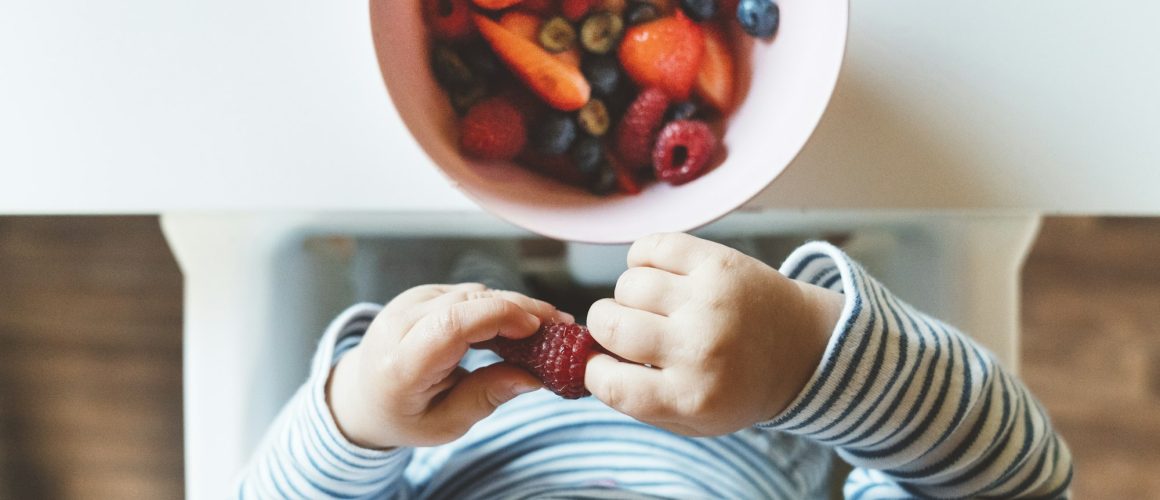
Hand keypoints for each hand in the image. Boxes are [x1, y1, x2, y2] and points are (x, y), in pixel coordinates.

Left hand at [327, 283, 571, 448]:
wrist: (363, 394)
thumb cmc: (404, 415)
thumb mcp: (445, 424)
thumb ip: (486, 398)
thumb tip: (532, 378)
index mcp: (400, 364)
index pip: (450, 325)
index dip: (498, 317)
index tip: (537, 329)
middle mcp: (398, 324)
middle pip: (467, 301)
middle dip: (520, 309)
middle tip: (560, 326)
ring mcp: (407, 303)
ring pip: (472, 292)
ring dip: (513, 306)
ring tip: (547, 327)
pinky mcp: (421, 295)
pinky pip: (467, 293)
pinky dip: (497, 305)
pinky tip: (520, 323)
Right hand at [585, 233, 843, 435]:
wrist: (806, 350)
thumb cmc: (737, 387)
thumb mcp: (693, 418)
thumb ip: (638, 401)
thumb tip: (583, 361)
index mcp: (690, 396)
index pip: (608, 382)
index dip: (595, 369)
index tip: (606, 362)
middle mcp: (699, 348)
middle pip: (610, 324)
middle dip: (608, 327)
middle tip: (630, 330)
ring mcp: (709, 300)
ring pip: (627, 284)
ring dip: (631, 295)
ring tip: (655, 304)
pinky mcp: (718, 262)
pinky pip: (649, 247)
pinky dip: (644, 259)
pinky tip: (660, 276)